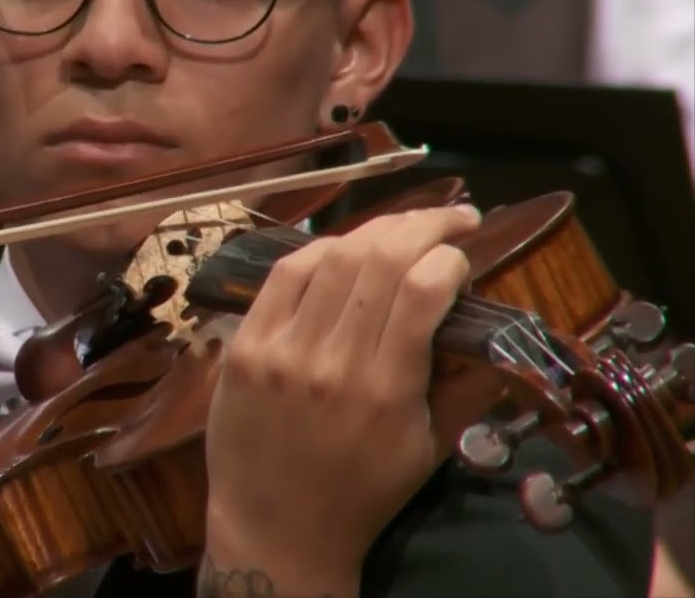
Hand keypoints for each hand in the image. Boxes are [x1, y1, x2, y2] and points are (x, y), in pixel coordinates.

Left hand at [203, 205, 481, 586]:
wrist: (276, 527)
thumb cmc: (363, 491)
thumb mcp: (432, 449)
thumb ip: (470, 385)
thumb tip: (501, 328)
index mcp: (386, 389)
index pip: (422, 288)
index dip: (450, 255)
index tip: (464, 255)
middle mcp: (331, 361)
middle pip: (378, 259)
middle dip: (424, 223)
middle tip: (453, 216)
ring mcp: (280, 350)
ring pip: (330, 257)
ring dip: (375, 230)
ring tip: (403, 227)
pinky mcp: (243, 346)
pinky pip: (282, 275)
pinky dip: (318, 250)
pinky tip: (343, 246)